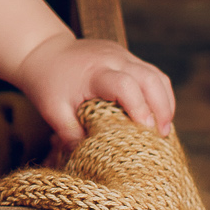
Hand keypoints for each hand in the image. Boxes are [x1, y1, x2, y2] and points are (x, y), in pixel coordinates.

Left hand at [16, 34, 176, 145]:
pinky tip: (155, 114)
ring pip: (157, 75)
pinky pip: (151, 73)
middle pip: (151, 78)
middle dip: (162, 108)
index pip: (125, 86)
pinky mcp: (126, 56)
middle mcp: (114, 60)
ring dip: (165, 102)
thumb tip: (89, 158)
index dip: (139, 108)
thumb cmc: (48, 82)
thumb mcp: (52, 111)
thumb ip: (70, 134)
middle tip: (162, 135)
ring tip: (164, 128)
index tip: (145, 131)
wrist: (44, 50)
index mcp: (94, 72)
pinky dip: (158, 94)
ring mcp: (123, 55)